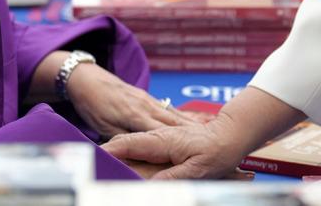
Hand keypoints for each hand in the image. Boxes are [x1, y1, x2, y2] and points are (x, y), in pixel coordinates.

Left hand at [65, 62, 199, 137]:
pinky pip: (168, 109)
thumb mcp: (104, 127)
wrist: (88, 79)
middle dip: (192, 132)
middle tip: (210, 142)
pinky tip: (193, 122)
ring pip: (173, 113)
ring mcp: (148, 99)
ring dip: (190, 124)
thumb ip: (122, 139)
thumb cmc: (93, 104)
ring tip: (208, 134)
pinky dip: (181, 116)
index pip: (160, 131)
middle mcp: (146, 104)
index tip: (193, 149)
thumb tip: (133, 155)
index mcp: (135, 114)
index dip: (178, 140)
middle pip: (173, 121)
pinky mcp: (147, 97)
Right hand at [104, 112, 244, 178]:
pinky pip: (140, 141)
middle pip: (125, 141)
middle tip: (90, 163)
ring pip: (131, 140)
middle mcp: (159, 134)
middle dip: (107, 151)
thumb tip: (149, 186)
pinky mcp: (165, 139)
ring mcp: (161, 135)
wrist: (230, 136)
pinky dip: (127, 148)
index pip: (128, 144)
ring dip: (115, 149)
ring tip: (99, 161)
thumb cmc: (216, 151)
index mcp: (163, 140)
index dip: (109, 152)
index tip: (93, 159)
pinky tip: (122, 155)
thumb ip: (173, 177)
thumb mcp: (197, 169)